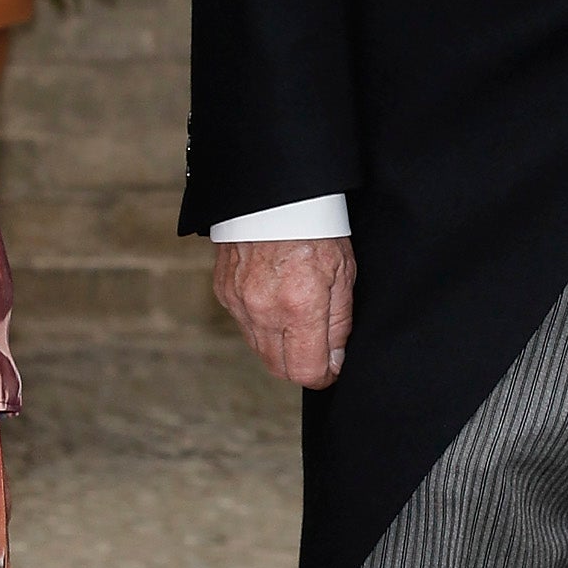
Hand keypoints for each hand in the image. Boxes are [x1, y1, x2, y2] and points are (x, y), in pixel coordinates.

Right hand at [212, 235, 354, 388]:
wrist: (272, 192)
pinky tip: (275, 298)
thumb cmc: (315, 226)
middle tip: (317, 348)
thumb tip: (334, 362)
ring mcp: (239, 303)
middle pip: (280, 369)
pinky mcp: (224, 293)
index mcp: (299, 307)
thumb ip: (339, 323)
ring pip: (260, 349)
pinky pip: (244, 325)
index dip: (323, 375)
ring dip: (280, 345)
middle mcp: (264, 311)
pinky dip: (261, 322)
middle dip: (301, 365)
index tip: (332, 367)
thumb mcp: (343, 272)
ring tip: (297, 316)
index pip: (306, 372)